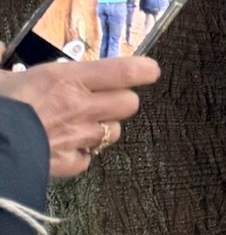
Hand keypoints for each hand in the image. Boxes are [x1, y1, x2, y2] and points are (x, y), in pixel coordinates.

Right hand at [0, 57, 160, 179]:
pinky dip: (81, 154)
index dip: (144, 70)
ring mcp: (77, 138)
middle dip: (122, 100)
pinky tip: (66, 148)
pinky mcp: (67, 164)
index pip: (124, 71)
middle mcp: (80, 108)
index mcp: (66, 80)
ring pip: (113, 132)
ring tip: (85, 122)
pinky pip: (88, 159)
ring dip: (105, 127)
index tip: (150, 69)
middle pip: (128, 104)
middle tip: (106, 97)